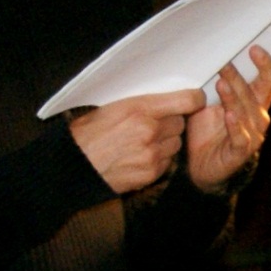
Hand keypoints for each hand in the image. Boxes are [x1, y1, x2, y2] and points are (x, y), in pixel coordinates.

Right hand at [69, 89, 203, 194]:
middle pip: (180, 123)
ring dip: (166, 140)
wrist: (75, 166)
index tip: (194, 99)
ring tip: (145, 140)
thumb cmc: (89, 133)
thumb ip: (141, 103)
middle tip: (154, 123)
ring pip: (176, 143)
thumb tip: (166, 98)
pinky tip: (141, 155)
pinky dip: (159, 157)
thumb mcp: (111, 107)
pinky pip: (168, 160)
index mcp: (139, 109)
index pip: (186, 101)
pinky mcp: (152, 172)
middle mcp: (149, 131)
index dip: (194, 100)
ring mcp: (152, 154)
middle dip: (171, 122)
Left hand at [186, 47, 270, 194]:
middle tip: (224, 64)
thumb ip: (213, 83)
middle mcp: (258, 117)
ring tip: (222, 84)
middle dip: (239, 78)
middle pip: (254, 93)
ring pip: (246, 113)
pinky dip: (235, 126)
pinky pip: (240, 138)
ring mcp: (252, 135)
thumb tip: (203, 56)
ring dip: (234, 98)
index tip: (254, 48)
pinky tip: (229, 116)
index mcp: (255, 101)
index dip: (266, 64)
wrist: (201, 166)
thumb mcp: (209, 101)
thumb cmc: (208, 129)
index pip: (268, 80)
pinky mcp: (240, 152)